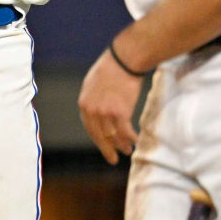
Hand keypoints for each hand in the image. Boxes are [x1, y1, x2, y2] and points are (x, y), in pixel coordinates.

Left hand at [78, 45, 142, 164]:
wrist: (124, 60)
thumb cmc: (111, 68)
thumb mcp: (93, 83)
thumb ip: (93, 98)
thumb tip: (97, 110)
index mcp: (84, 103)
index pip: (90, 128)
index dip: (98, 139)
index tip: (104, 146)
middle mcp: (92, 110)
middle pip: (100, 136)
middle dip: (107, 149)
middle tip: (113, 159)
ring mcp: (105, 112)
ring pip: (114, 136)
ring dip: (122, 145)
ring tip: (128, 151)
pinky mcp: (120, 112)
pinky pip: (126, 132)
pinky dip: (132, 138)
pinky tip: (136, 141)